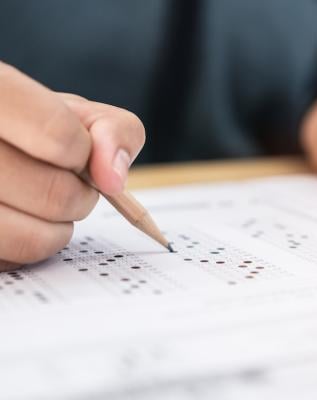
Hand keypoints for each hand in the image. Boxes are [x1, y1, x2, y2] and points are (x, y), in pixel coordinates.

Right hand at [0, 62, 144, 270]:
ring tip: (47, 206)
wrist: (0, 145)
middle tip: (69, 184)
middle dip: (80, 195)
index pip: (58, 134)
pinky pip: (15, 259)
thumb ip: (114, 130)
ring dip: (60, 228)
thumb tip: (114, 179)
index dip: (83, 152)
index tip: (79, 155)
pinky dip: (33, 245)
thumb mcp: (78, 113)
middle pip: (56, 195)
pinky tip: (23, 218)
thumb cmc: (37, 128)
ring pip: (33, 238)